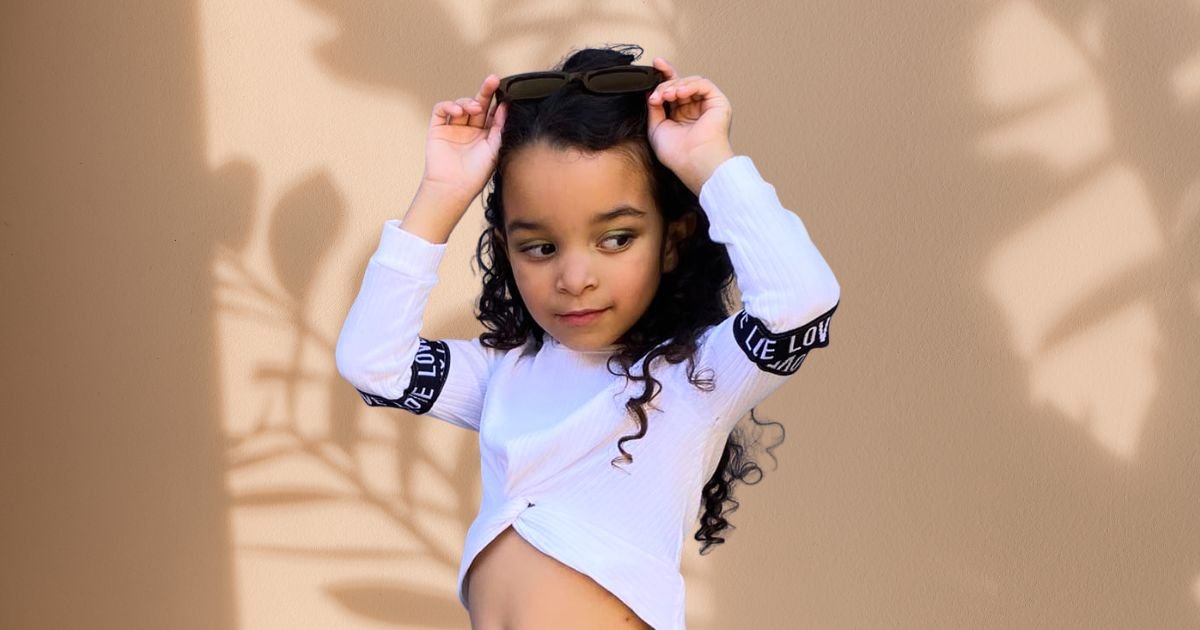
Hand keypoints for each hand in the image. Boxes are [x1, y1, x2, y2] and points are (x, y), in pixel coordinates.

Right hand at [420, 74, 508, 203]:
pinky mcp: (438, 129)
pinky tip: (458, 112)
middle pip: (477, 105)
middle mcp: (469, 131)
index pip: (491, 113)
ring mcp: (453, 129)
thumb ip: (499, 128)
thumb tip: (505, 107)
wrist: (453, 188)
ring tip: (473, 109)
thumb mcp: (494, 149)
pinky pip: (441, 110)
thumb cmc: (476, 175)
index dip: (497, 102)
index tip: (505, 92)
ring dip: (468, 102)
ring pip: (460, 105)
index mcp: (485, 136)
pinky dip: (449, 106)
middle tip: (493, 80)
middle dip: (485, 92)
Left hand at [646, 57, 734, 194]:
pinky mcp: (718, 103)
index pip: (673, 90)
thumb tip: (651, 91)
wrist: (693, 162)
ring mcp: (707, 105)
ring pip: (690, 82)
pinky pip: (703, 85)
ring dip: (675, 86)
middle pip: (681, 83)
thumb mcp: (657, 127)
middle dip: (666, 81)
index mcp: (681, 115)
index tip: (655, 65)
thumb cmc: (677, 154)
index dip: (665, 76)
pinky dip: (690, 86)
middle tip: (657, 93)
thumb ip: (655, 107)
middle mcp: (694, 109)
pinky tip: (679, 94)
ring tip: (666, 96)